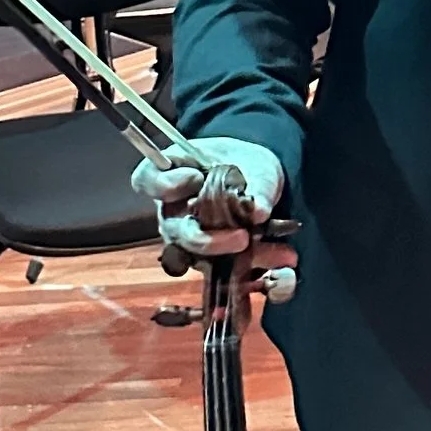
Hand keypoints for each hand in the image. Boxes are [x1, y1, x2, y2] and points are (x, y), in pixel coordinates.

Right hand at [133, 139, 295, 297]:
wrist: (258, 178)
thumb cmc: (245, 163)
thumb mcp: (256, 163)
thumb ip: (257, 183)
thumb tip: (258, 210)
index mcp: (172, 174)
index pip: (147, 180)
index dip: (164, 184)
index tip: (194, 179)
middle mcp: (172, 209)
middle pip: (174, 230)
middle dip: (208, 240)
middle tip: (242, 238)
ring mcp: (187, 236)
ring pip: (199, 256)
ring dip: (238, 260)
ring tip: (280, 255)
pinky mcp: (207, 257)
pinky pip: (225, 268)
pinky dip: (255, 266)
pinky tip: (283, 260)